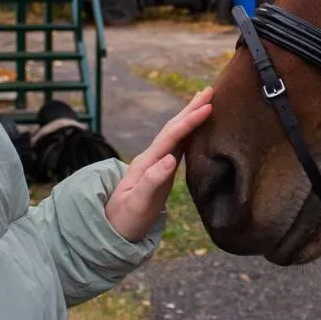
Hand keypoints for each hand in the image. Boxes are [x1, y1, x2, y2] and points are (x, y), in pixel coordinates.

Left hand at [105, 87, 213, 241]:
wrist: (111, 230)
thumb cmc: (125, 219)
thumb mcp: (138, 203)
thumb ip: (153, 181)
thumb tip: (171, 159)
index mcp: (147, 163)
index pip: (171, 136)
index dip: (189, 121)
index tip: (207, 106)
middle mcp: (151, 158)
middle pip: (172, 128)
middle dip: (190, 108)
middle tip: (210, 90)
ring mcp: (155, 163)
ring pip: (175, 133)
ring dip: (189, 116)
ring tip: (204, 101)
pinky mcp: (160, 171)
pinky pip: (177, 144)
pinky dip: (188, 131)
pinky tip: (195, 128)